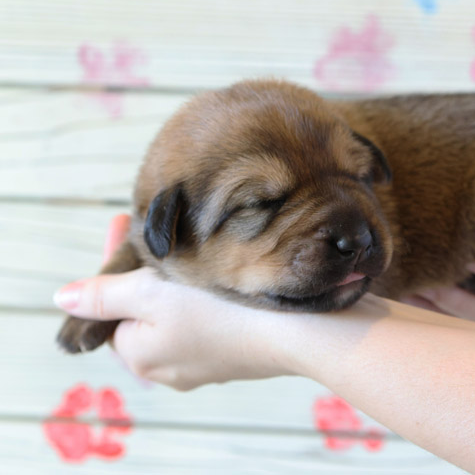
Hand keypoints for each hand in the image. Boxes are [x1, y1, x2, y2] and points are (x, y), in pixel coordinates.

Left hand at [54, 215, 293, 390]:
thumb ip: (103, 295)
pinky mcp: (236, 355)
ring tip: (188, 244)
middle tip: (156, 229)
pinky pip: (208, 322)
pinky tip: (219, 272)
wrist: (299, 332)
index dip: (111, 262)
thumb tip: (61, 299)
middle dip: (145, 272)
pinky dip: (205, 297)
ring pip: (177, 316)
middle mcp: (169, 368)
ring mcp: (206, 364)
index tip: (121, 220)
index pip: (110, 308)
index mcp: (140, 356)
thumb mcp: (150, 295)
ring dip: (176, 283)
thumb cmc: (219, 311)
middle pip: (143, 312)